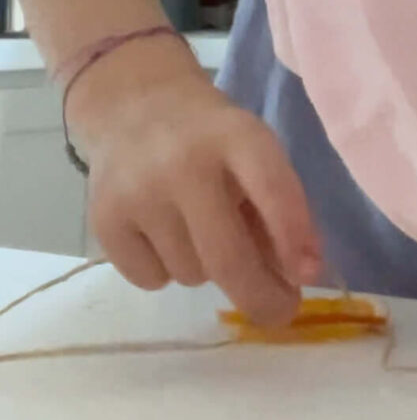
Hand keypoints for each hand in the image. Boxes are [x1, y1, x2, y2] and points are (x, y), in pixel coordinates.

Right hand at [72, 41, 321, 328]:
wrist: (132, 106)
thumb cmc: (210, 139)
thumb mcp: (252, 152)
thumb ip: (277, 207)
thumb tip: (297, 277)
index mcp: (236, 135)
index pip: (271, 188)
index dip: (294, 235)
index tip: (309, 275)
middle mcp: (184, 163)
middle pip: (227, 255)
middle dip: (260, 296)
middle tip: (280, 313)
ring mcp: (139, 193)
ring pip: (192, 274)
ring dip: (207, 269)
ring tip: (198, 228)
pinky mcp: (104, 220)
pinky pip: (152, 280)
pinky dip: (164, 271)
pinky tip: (161, 232)